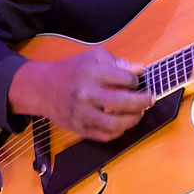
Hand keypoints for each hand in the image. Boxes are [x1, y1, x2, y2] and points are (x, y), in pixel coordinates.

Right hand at [8, 46, 153, 141]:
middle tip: (150, 100)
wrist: (43, 88)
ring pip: (114, 124)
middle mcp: (86, 94)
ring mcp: (82, 113)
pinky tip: (123, 123)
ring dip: (133, 120)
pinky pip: (104, 136)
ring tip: (139, 113)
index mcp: (91, 73)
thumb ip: (118, 62)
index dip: (136, 81)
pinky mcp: (79, 128)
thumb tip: (140, 70)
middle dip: (142, 102)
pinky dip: (118, 131)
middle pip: (122, 103)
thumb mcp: (93, 57)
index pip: (125, 79)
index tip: (137, 82)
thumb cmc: (72, 70)